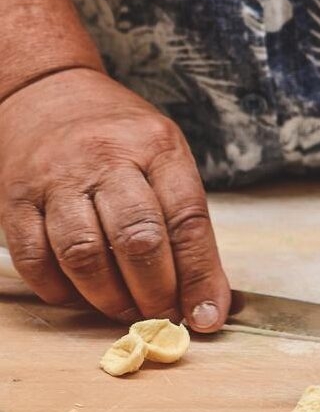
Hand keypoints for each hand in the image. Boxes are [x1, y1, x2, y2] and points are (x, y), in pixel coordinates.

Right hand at [0, 68, 230, 330]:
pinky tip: (81, 296)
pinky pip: (36, 260)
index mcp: (156, 147)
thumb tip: (208, 302)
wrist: (47, 95)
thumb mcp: (166, 160)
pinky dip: (62, 291)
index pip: (187, 219)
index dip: (200, 276)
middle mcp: (106, 158)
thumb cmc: (120, 140)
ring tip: (126, 310)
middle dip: (156, 292)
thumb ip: (186, 226)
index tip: (208, 316)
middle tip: (163, 315)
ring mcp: (56, 178)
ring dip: (110, 298)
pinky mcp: (16, 200)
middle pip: (137, 239)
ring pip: (84, 254)